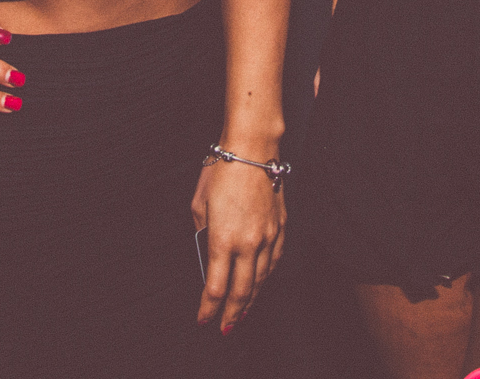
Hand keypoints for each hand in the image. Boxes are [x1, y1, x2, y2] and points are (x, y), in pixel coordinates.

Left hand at [192, 157, 285, 332]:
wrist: (253, 149)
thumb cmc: (222, 170)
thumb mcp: (199, 202)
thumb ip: (202, 230)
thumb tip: (206, 247)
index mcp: (223, 239)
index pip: (215, 287)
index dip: (208, 309)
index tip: (202, 320)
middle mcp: (248, 243)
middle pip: (240, 291)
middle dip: (231, 314)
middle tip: (225, 330)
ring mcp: (268, 236)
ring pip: (261, 279)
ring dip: (250, 300)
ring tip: (242, 314)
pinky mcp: (280, 227)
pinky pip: (274, 261)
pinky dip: (266, 277)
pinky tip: (261, 284)